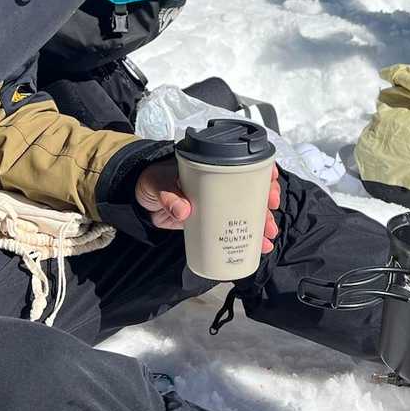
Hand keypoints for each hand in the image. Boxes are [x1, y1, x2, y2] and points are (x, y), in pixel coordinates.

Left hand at [135, 161, 281, 252]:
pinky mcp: (211, 221)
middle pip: (251, 189)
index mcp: (210, 166)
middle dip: (266, 201)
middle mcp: (219, 183)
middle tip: (270, 212)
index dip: (262, 170)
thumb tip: (184, 210)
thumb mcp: (158, 183)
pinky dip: (248, 238)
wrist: (138, 198)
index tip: (271, 180)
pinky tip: (259, 247)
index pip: (243, 162)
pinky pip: (234, 228)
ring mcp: (217, 203)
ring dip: (261, 223)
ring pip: (247, 211)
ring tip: (268, 236)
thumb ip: (169, 196)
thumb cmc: (151, 180)